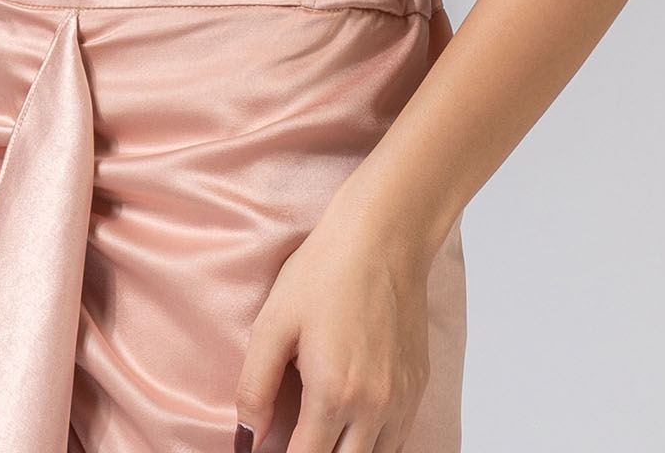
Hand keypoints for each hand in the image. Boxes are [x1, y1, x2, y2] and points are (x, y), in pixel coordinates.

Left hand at [235, 185, 433, 451]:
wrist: (385, 233)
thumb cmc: (326, 269)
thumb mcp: (273, 323)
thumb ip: (255, 388)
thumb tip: (246, 438)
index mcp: (334, 393)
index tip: (269, 451)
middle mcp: (374, 406)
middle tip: (295, 438)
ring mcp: (401, 398)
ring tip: (323, 433)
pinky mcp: (418, 385)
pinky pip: (398, 438)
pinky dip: (374, 443)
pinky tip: (352, 425)